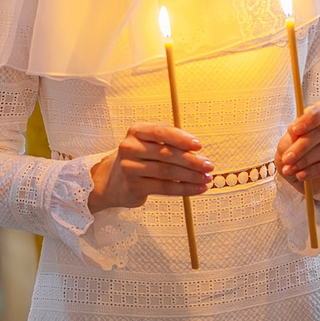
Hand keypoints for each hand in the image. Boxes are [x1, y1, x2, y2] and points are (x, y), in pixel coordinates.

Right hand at [90, 124, 211, 210]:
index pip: (161, 132)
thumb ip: (170, 143)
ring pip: (167, 172)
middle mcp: (130, 147)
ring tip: (206, 178)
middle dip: (191, 160)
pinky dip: (184, 189)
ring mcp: (130, 168)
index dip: (181, 138)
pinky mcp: (134, 186)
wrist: (111, 181)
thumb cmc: (139, 158)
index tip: (199, 145)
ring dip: (191, 176)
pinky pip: (164, 188)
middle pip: (166, 154)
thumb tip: (199, 154)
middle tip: (209, 165)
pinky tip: (198, 189)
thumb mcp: (149, 143)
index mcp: (137, 131)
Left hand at [275, 103, 319, 211]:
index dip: (311, 117)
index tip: (294, 130)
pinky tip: (300, 175)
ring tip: (290, 170)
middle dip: (301, 146)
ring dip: (304, 160)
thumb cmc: (292, 155)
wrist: (300, 177)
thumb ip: (290, 138)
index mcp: (317, 119)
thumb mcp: (285, 146)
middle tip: (287, 158)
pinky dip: (313, 171)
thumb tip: (294, 131)